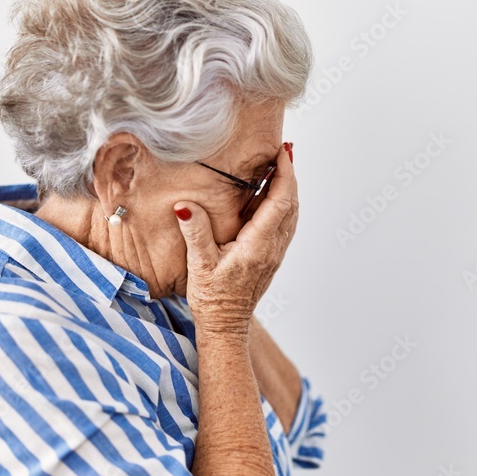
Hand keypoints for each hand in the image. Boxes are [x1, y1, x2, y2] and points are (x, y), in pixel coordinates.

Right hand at [174, 143, 297, 335]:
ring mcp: (275, 253)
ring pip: (291, 214)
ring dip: (288, 188)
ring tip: (281, 165)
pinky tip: (273, 194)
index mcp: (258, 246)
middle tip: (284, 150)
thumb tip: (185, 205)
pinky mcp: (271, 256)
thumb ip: (195, 232)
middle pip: (291, 204)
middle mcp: (272, 248)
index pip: (280, 203)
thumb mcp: (199, 265)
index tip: (282, 153)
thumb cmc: (212, 298)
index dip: (284, 175)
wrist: (226, 326)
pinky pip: (285, 223)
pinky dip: (283, 203)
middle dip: (290, 175)